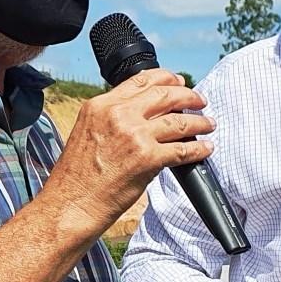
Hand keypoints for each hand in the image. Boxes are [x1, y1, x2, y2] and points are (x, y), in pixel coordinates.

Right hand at [41, 70, 213, 238]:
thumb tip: (141, 115)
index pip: (140, 81)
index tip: (179, 82)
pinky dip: (199, 149)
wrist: (71, 204)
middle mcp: (118, 115)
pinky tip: (205, 148)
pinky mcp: (148, 158)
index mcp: (101, 105)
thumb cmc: (76, 177)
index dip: (166, 78)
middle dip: (189, 96)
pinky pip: (183, 149)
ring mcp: (135, 135)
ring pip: (179, 121)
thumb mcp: (87, 131)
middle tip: (199, 101)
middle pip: (165, 95)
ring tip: (208, 124)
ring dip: (199, 122)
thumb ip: (111, 118)